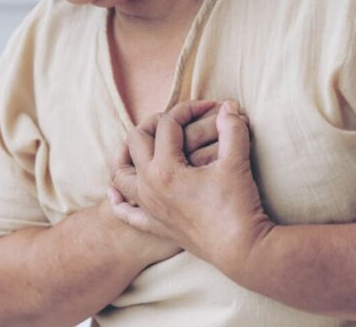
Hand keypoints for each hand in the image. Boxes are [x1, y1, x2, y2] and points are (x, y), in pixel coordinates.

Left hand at [109, 101, 274, 278]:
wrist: (242, 251)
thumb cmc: (238, 206)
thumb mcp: (236, 164)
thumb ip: (232, 131)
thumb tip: (229, 106)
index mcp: (165, 168)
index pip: (167, 125)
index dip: (187, 110)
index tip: (209, 107)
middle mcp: (148, 185)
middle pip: (136, 141)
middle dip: (153, 123)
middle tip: (174, 119)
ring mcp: (148, 207)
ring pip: (121, 174)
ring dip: (125, 155)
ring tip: (140, 145)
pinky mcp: (155, 226)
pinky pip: (126, 213)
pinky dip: (118, 200)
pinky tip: (115, 191)